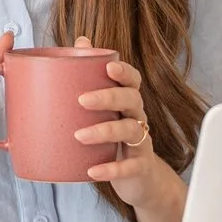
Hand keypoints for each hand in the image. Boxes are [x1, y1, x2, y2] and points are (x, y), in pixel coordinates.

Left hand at [73, 34, 183, 209]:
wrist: (142, 180)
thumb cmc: (115, 138)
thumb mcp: (105, 110)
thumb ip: (91, 78)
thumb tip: (81, 41)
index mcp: (128, 102)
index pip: (133, 80)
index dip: (125, 72)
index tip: (110, 67)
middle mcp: (137, 118)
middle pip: (132, 99)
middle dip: (109, 97)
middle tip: (82, 100)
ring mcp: (141, 143)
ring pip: (129, 131)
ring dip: (105, 131)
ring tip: (80, 136)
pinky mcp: (140, 168)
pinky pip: (129, 167)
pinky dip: (112, 169)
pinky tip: (92, 172)